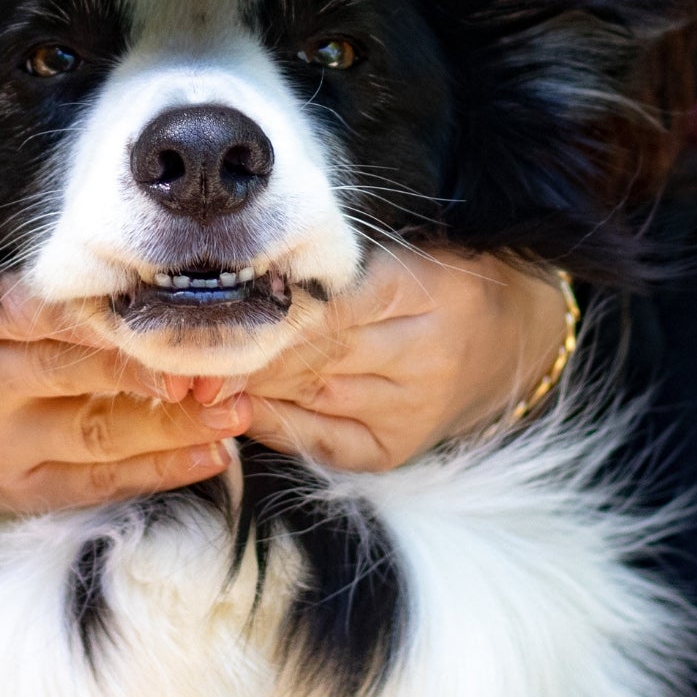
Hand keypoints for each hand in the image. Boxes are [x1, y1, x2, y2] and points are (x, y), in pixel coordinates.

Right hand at [0, 281, 247, 519]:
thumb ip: (47, 289)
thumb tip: (144, 284)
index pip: (42, 314)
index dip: (108, 320)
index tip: (171, 313)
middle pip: (76, 378)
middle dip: (155, 374)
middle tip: (222, 368)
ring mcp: (0, 449)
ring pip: (97, 436)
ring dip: (174, 425)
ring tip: (235, 412)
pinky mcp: (20, 494)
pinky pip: (99, 486)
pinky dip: (160, 470)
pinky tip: (210, 454)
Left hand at [198, 250, 572, 472]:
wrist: (518, 335)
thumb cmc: (450, 273)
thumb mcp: (407, 248)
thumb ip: (339, 263)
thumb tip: (253, 280)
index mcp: (425, 288)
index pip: (326, 304)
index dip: (263, 310)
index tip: (206, 306)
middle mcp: (423, 357)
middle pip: (310, 354)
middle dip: (241, 353)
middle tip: (179, 345)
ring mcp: (410, 411)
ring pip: (308, 396)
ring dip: (245, 388)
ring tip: (191, 374)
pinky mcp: (396, 449)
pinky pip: (320, 443)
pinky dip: (274, 425)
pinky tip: (237, 411)